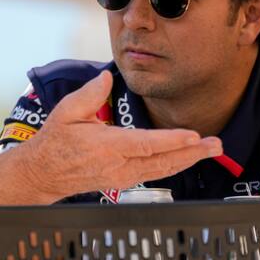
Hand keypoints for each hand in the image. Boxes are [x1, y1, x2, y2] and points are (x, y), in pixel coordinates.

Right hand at [16, 71, 221, 201]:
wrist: (43, 173)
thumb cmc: (56, 141)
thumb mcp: (66, 111)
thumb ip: (89, 94)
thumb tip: (108, 77)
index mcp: (106, 146)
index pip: (144, 144)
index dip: (171, 141)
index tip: (193, 136)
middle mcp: (117, 165)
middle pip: (162, 161)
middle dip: (192, 153)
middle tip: (216, 146)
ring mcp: (122, 177)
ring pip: (162, 170)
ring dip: (188, 160)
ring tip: (211, 150)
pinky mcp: (123, 182)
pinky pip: (155, 174)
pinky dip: (174, 166)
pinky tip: (189, 158)